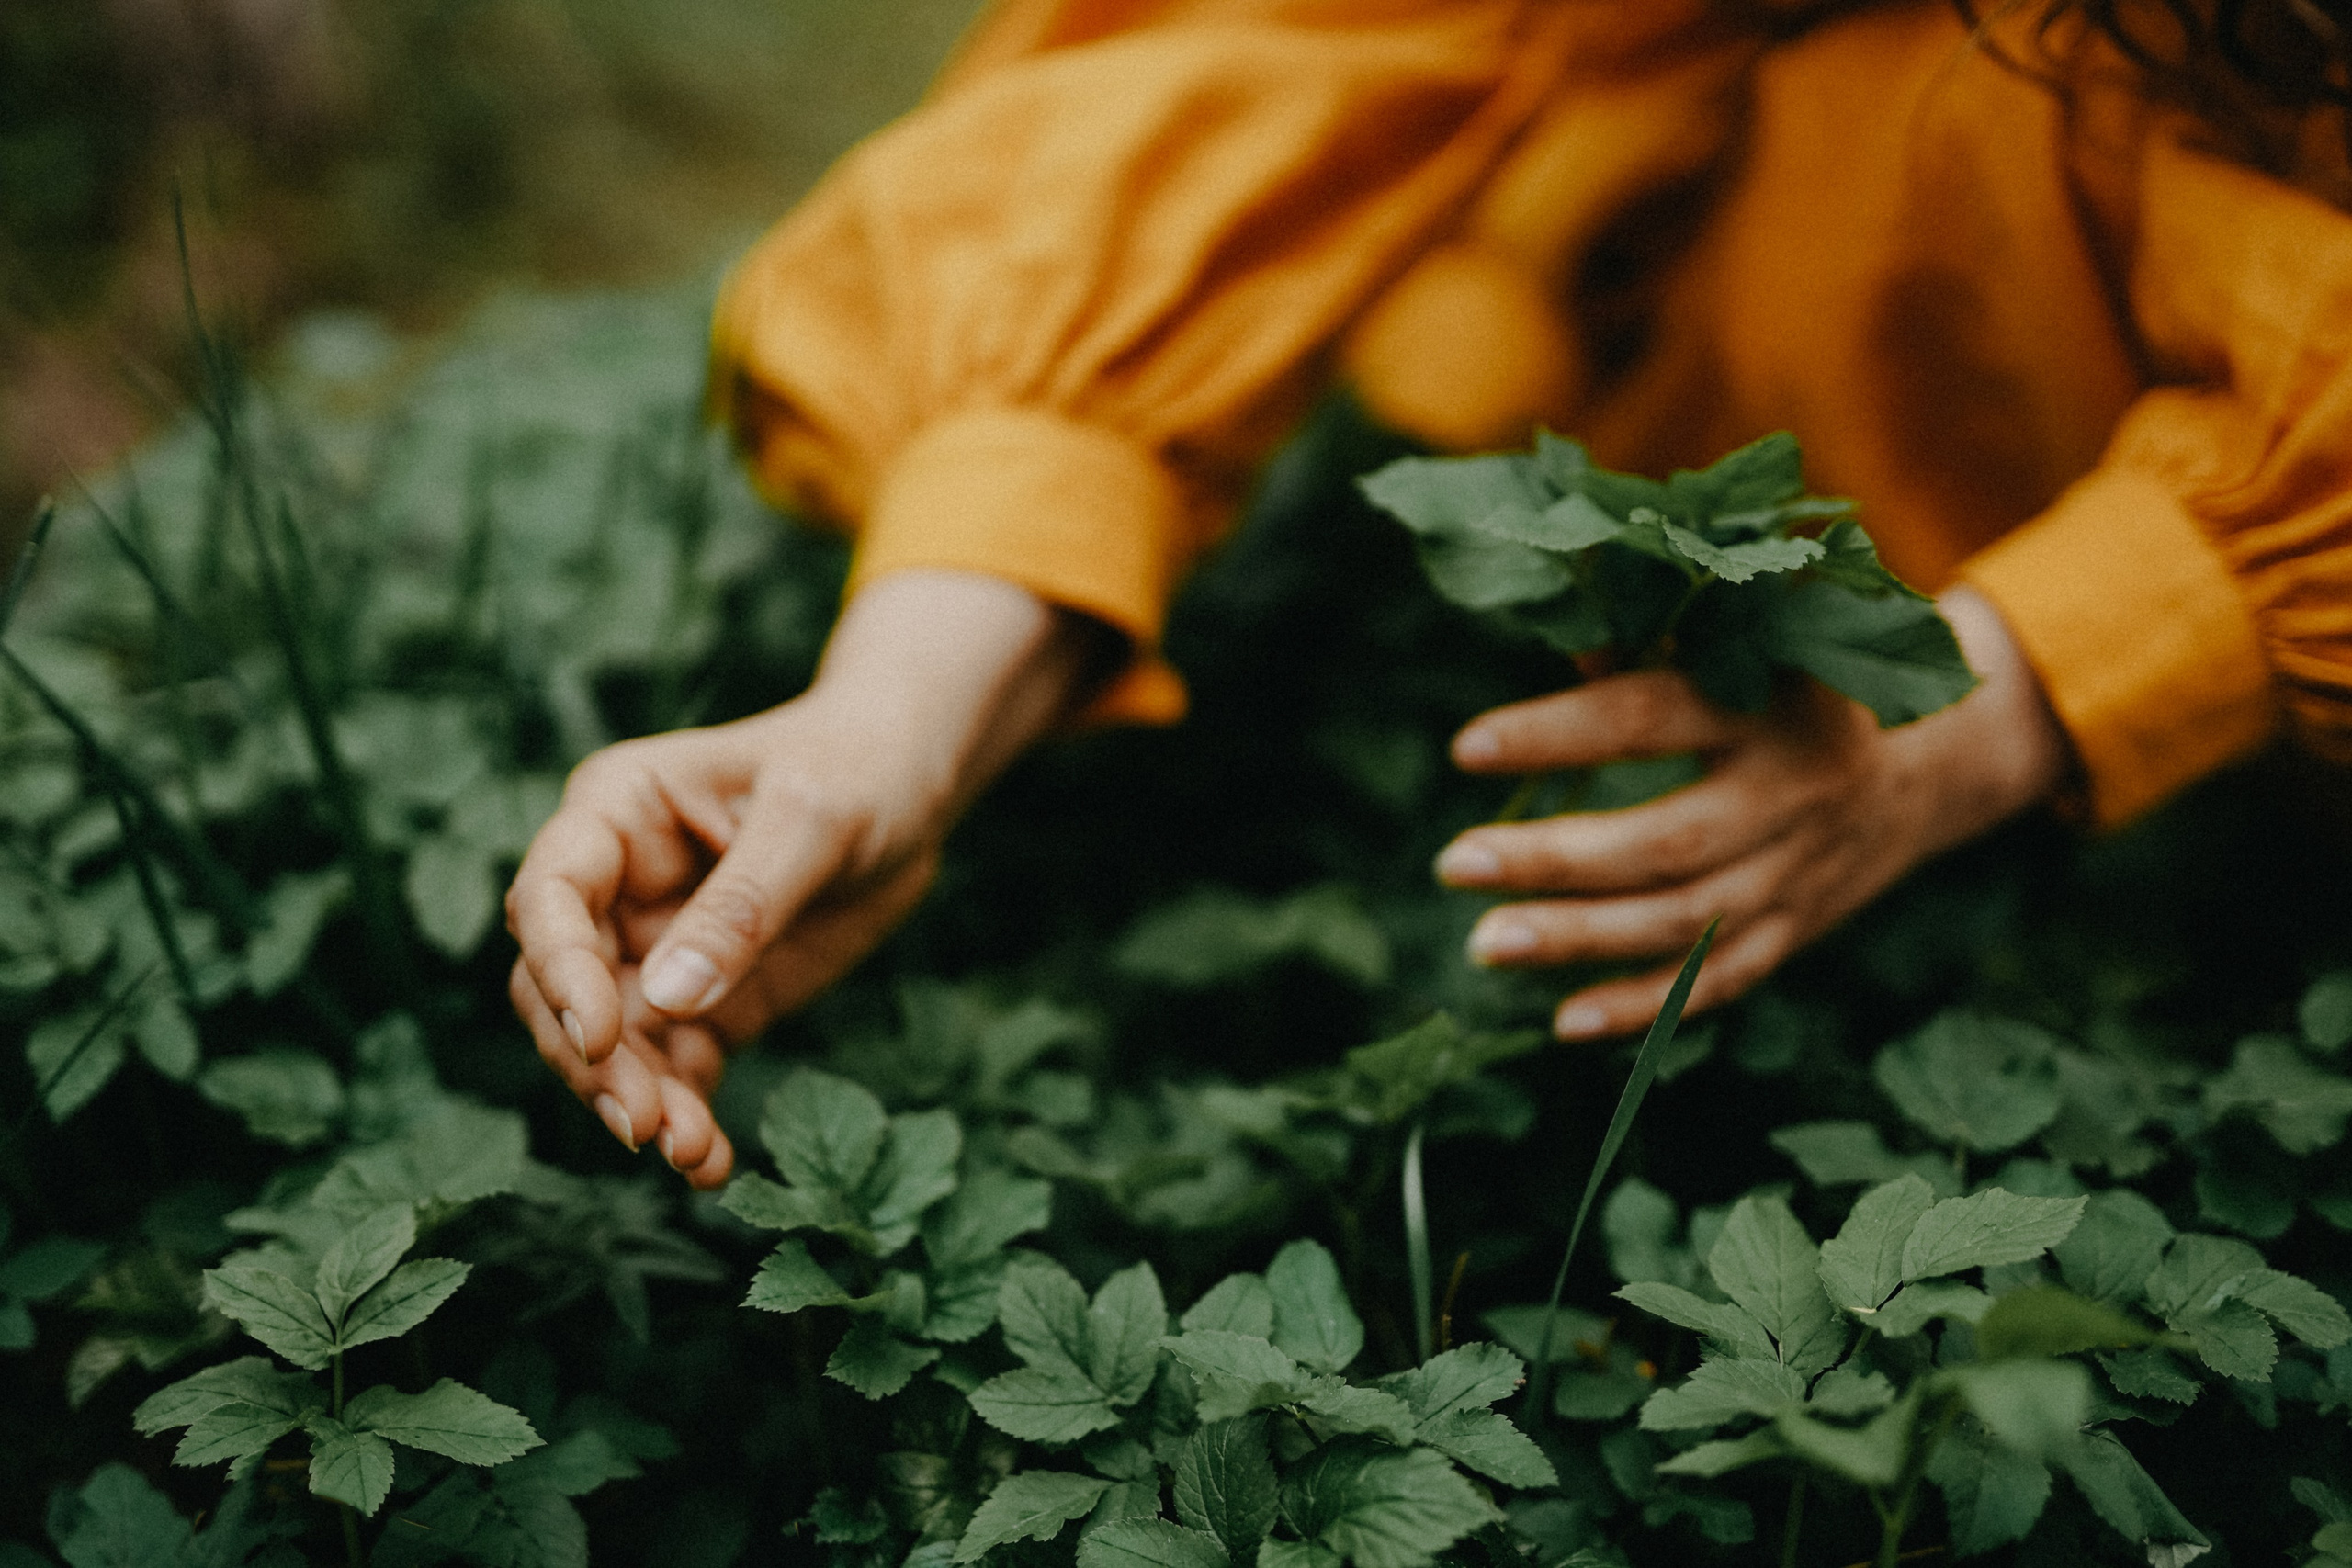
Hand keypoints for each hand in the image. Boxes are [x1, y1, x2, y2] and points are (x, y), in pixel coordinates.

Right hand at [505, 570, 1105, 1185]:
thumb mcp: (813, 821)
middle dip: (595, 1061)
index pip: (551, 897)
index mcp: (618, 813)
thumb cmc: (856, 768)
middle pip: (560, 988)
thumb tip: (667, 1000)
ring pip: (610, 1045)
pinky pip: (675, 1070)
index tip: (603, 1035)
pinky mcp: (705, 1003)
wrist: (911, 786)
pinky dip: (686, 1117)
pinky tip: (712, 1164)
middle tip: (645, 1124)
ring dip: (638, 1102)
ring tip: (692, 1153)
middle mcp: (616, 888)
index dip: (560, 970)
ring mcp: (654, 950)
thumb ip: (743, 905)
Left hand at [1432, 587, 2068, 1038]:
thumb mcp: (1751, 641)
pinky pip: (1719, 983)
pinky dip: (1644, 1009)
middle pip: (1664, 842)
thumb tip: (1563, 640)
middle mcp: (1791, 795)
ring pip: (1684, 924)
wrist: (1932, 764)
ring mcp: (1799, 874)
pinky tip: (1562, 1023)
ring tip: (1483, 944)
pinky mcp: (1797, 931)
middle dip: (1553, 860)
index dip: (1556, 734)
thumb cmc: (1799, 683)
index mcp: (1771, 704)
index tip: (1465, 750)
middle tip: (1453, 863)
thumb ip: (1657, 641)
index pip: (1648, 719)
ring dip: (1579, 940)